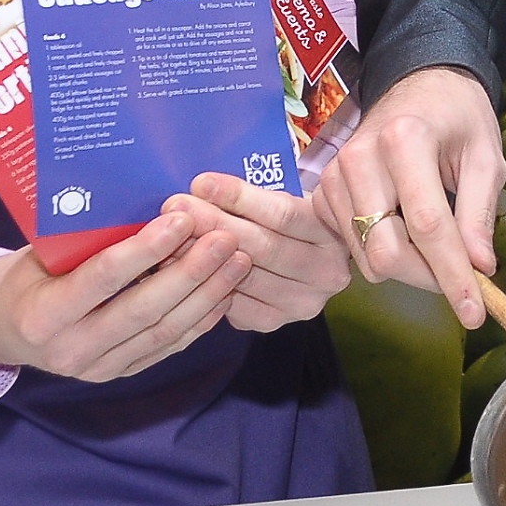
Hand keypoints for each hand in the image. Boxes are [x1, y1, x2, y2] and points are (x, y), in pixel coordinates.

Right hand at [0, 208, 250, 381]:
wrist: (4, 327)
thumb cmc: (27, 275)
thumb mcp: (42, 251)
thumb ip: (88, 238)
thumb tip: (152, 204)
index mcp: (43, 314)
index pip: (104, 278)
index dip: (146, 249)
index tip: (182, 219)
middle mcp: (70, 350)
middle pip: (144, 310)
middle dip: (191, 272)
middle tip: (226, 238)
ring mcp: (98, 368)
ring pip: (164, 331)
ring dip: (207, 295)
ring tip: (237, 260)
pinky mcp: (121, 372)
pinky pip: (169, 345)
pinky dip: (201, 319)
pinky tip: (225, 292)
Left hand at [167, 170, 352, 331]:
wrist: (306, 256)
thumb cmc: (287, 219)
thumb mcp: (285, 197)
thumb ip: (254, 195)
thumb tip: (201, 188)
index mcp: (335, 232)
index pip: (283, 215)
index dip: (239, 198)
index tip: (202, 183)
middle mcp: (327, 272)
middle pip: (263, 248)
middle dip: (214, 224)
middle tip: (176, 207)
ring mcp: (304, 302)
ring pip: (244, 277)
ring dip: (201, 256)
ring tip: (170, 235)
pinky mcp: (276, 321)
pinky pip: (234, 305)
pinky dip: (205, 285)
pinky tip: (182, 266)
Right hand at [321, 64, 504, 327]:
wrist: (418, 85)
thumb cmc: (458, 118)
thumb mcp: (486, 157)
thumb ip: (479, 213)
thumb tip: (479, 268)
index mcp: (405, 141)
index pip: (428, 226)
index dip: (452, 275)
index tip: (474, 313)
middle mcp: (360, 159)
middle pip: (386, 251)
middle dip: (426, 277)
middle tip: (459, 278)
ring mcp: (334, 176)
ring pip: (367, 256)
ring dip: (407, 267)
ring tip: (436, 247)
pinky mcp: (323, 192)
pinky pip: (352, 246)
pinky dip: (382, 252)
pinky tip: (405, 231)